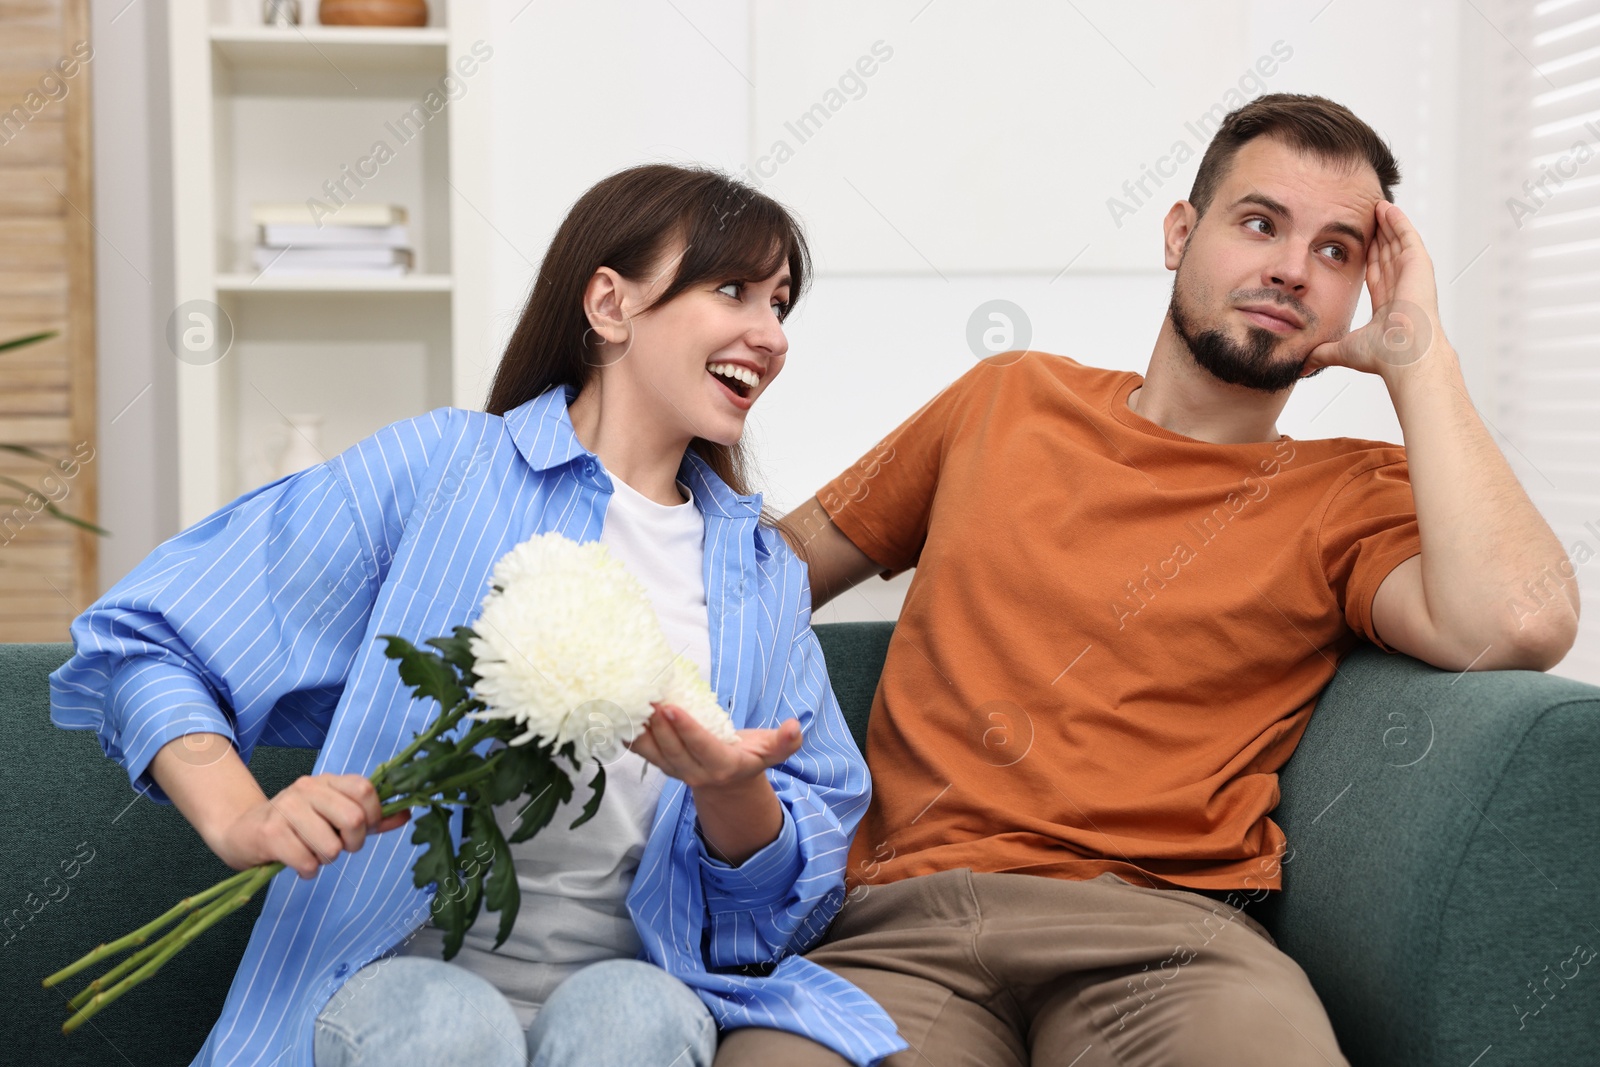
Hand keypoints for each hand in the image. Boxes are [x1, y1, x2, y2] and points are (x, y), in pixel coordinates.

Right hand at [208, 774, 409, 878]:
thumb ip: (371, 817)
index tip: (364, 830)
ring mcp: (287, 809)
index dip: (374, 816)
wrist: (241, 831)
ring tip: (312, 853)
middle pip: (354, 819)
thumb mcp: (333, 815)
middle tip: (339, 847)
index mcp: (328, 781)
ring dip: (326, 859)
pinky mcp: (270, 833)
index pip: (366, 789)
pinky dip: (307, 870)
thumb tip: (407, 814)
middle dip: (353, 843)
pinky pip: (306, 862)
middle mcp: (308, 789)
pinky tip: (296, 862)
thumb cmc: (296, 826)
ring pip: (331, 846)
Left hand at [626, 702, 801, 787]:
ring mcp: (675, 771)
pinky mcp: (661, 765)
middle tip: (643, 695)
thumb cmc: (750, 757)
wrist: (728, 784)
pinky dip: (627, 734)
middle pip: (671, 750)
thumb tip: (795, 726)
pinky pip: (641, 751)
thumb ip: (785, 741)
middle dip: (656, 725)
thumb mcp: (772, 751)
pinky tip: (613, 714)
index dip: (686, 729)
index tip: (671, 708)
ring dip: (637, 730)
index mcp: (723, 766)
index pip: (701, 748)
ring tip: (625, 702)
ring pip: (652, 753)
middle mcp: (696, 773)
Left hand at [1303, 200, 1445, 377]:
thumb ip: (1323, 353)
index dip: (1366, 258)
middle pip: (1385, 254)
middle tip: (1366, 217)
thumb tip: (1303, 366)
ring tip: (1375, 205)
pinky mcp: (1418, 264)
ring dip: (1386, 224)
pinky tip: (1386, 207)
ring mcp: (1411, 274)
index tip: (1358, 245)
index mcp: (1387, 304)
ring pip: (1395, 242)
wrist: (1406, 354)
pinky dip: (1397, 221)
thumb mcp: (1344, 349)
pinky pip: (1406, 235)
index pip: (1374, 274)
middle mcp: (1400, 287)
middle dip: (1377, 236)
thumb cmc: (1383, 356)